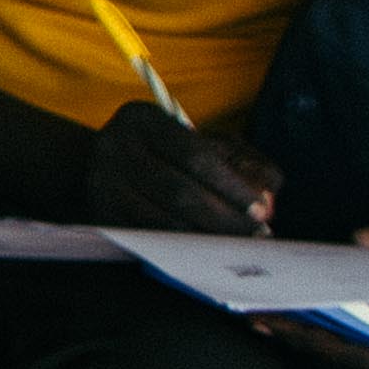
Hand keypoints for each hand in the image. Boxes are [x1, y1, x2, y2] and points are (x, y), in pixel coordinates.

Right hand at [82, 99, 279, 237]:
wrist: (103, 159)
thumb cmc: (167, 151)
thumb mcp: (198, 138)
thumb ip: (238, 159)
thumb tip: (267, 191)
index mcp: (144, 119)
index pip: (194, 155)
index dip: (231, 185)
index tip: (260, 208)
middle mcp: (115, 147)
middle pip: (178, 191)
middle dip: (224, 218)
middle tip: (256, 234)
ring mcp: (102, 181)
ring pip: (161, 219)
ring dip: (205, 237)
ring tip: (236, 244)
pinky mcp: (101, 212)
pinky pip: (147, 237)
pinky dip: (180, 247)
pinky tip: (204, 249)